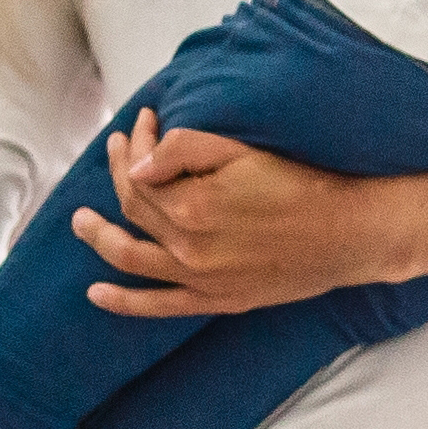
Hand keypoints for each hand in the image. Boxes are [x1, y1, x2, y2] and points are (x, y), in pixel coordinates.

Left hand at [73, 115, 387, 316]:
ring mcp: (199, 278)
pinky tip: (97, 293)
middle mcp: (187, 247)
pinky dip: (123, 302)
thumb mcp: (241, 151)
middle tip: (117, 148)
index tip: (144, 122)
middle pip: (133, 208)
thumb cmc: (300, 184)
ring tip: (80, 221)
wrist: (347, 234)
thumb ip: (183, 151)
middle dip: (120, 173)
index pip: (141, 174)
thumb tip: (137, 165)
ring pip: (130, 256)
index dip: (135, 146)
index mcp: (191, 205)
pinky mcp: (217, 300)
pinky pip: (158, 306)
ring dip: (99, 238)